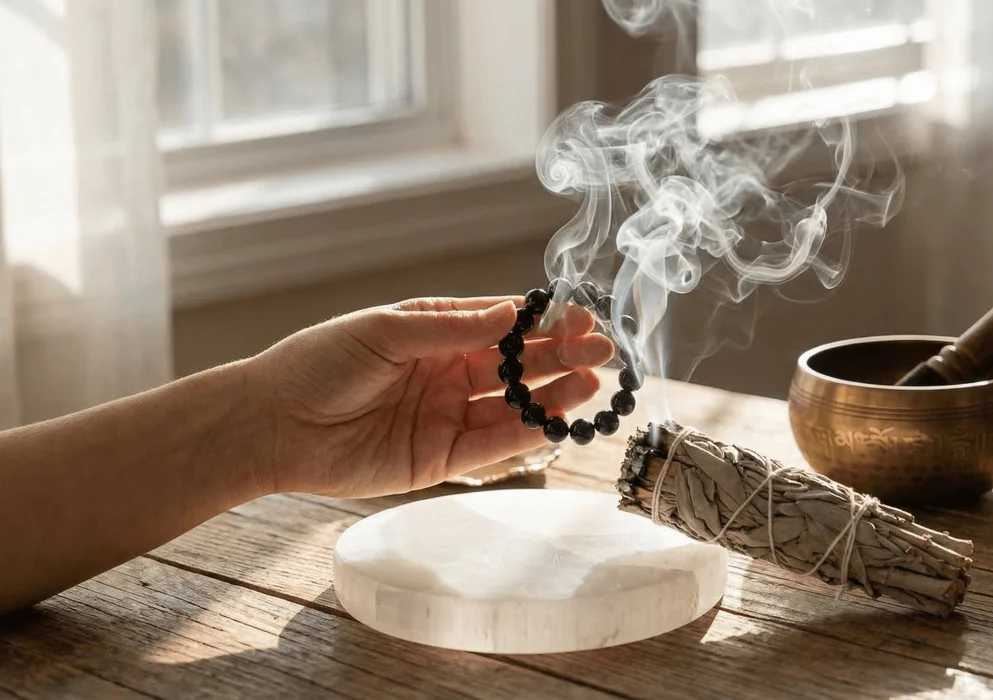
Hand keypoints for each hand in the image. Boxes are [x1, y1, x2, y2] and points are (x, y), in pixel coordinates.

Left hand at [249, 296, 612, 497]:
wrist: (272, 424)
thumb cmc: (318, 363)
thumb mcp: (384, 332)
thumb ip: (450, 328)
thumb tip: (511, 314)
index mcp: (434, 333)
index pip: (502, 324)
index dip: (543, 322)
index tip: (581, 316)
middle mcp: (447, 372)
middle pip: (517, 365)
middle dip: (561, 357)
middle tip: (602, 351)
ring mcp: (446, 416)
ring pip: (512, 406)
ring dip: (552, 396)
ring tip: (591, 384)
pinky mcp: (439, 458)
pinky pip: (491, 445)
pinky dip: (524, 434)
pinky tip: (555, 421)